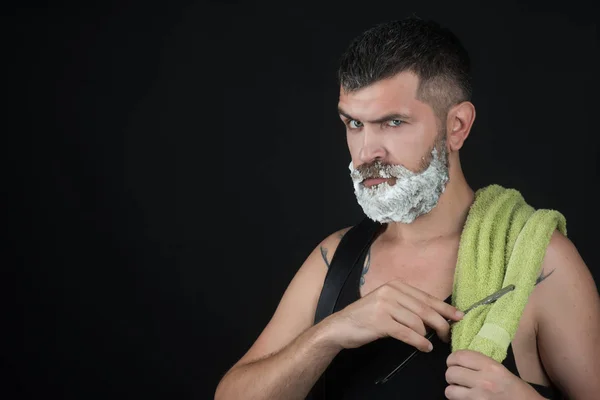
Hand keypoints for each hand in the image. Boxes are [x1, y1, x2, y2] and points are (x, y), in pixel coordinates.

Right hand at [322, 279, 463, 351]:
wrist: (340, 326)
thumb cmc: (366, 318)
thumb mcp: (387, 304)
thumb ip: (408, 305)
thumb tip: (434, 315)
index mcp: (395, 285)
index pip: (426, 297)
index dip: (445, 308)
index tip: (459, 316)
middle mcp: (391, 291)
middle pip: (425, 309)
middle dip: (441, 324)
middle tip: (448, 335)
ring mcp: (384, 305)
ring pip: (418, 322)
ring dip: (428, 336)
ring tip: (431, 343)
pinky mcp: (380, 321)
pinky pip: (407, 333)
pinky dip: (419, 342)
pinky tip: (424, 347)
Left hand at [445, 350, 541, 398]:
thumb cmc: (519, 392)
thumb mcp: (502, 372)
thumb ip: (482, 366)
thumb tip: (462, 362)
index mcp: (491, 367)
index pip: (460, 356)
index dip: (452, 359)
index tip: (453, 363)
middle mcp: (484, 381)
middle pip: (451, 372)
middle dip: (452, 376)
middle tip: (458, 379)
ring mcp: (479, 397)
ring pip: (449, 390)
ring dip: (453, 391)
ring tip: (462, 391)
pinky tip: (467, 399)